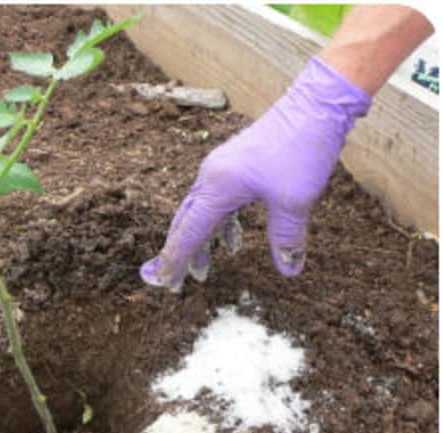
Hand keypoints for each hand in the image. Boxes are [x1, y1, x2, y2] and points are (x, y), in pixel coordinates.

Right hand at [140, 56, 371, 292]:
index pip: (189, 232)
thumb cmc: (301, 148)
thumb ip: (286, 238)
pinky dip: (219, 225)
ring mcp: (221, 169)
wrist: (316, 103)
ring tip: (202, 270)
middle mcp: (211, 177)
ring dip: (200, 242)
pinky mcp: (235, 165)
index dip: (176, 259)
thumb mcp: (295, 201)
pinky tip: (231, 242)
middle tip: (173, 282)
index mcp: (217, 187)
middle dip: (180, 254)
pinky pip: (218, 202)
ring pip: (201, 213)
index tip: (164, 281)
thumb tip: (288, 269)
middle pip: (186, 222)